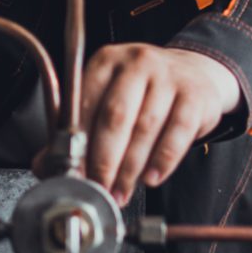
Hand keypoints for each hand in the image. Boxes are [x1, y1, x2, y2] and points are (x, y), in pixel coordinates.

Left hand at [81, 43, 241, 205]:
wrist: (194, 73)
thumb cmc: (144, 92)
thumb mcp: (112, 95)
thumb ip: (86, 126)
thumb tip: (57, 166)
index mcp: (107, 61)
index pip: (86, 102)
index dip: (78, 143)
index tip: (76, 172)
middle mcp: (138, 62)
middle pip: (116, 116)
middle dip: (104, 160)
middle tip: (99, 188)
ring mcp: (169, 76)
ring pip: (145, 127)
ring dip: (130, 168)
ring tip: (121, 191)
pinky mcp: (195, 95)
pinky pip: (178, 132)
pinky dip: (162, 160)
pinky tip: (151, 178)